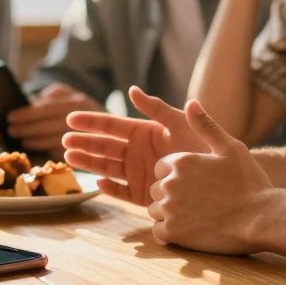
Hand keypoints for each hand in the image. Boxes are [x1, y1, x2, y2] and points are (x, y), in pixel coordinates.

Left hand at [2, 83, 102, 158]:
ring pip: (56, 141)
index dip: (28, 113)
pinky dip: (48, 152)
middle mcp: (85, 119)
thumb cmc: (90, 110)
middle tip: (10, 129)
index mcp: (79, 102)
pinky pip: (65, 154)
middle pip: (50, 125)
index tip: (11, 116)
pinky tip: (36, 150)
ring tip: (20, 139)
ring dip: (36, 141)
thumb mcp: (77, 94)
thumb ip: (59, 92)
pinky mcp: (91, 157)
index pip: (47, 109)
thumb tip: (39, 97)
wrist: (120, 129)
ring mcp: (90, 139)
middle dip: (28, 128)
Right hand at [62, 86, 207, 205]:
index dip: (91, 122)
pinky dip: (109, 188)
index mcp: (143, 132)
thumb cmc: (203, 145)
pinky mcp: (142, 194)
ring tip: (69, 158)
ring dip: (88, 162)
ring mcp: (137, 173)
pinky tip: (98, 183)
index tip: (71, 119)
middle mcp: (136, 152)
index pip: (111, 125)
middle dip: (84, 143)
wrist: (221, 178)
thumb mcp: (180, 123)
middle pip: (104, 146)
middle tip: (64, 141)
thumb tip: (132, 90)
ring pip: (107, 167)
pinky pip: (121, 191)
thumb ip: (157, 108)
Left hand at [147, 101, 273, 254]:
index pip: (161, 168)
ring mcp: (170, 209)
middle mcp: (170, 183)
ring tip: (196, 216)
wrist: (262, 218)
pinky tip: (190, 230)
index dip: (176, 176)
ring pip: (155, 210)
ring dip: (169, 214)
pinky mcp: (173, 232)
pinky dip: (170, 232)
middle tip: (198, 202)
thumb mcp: (231, 147)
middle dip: (171, 195)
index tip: (195, 184)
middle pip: (156, 189)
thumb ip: (206, 125)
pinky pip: (158, 231)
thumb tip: (190, 103)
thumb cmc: (249, 182)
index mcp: (180, 162)